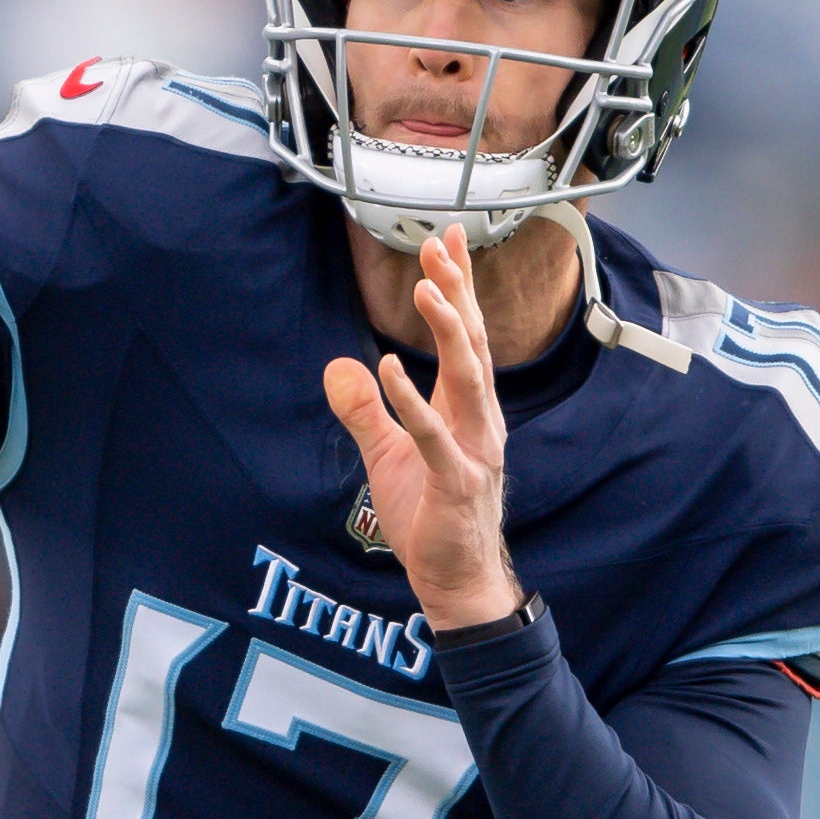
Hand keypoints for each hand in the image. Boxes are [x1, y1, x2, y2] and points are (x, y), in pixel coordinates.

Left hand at [321, 231, 518, 628]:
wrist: (454, 578)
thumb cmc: (429, 515)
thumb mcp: (386, 453)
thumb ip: (365, 410)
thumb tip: (340, 366)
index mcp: (466, 409)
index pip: (467, 336)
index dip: (459, 288)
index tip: (450, 240)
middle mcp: (479, 420)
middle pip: (472, 345)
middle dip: (458, 294)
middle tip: (443, 247)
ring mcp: (474, 451)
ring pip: (467, 380)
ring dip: (448, 332)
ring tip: (428, 289)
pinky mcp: (455, 482)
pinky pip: (433, 436)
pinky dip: (411, 401)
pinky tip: (389, 368)